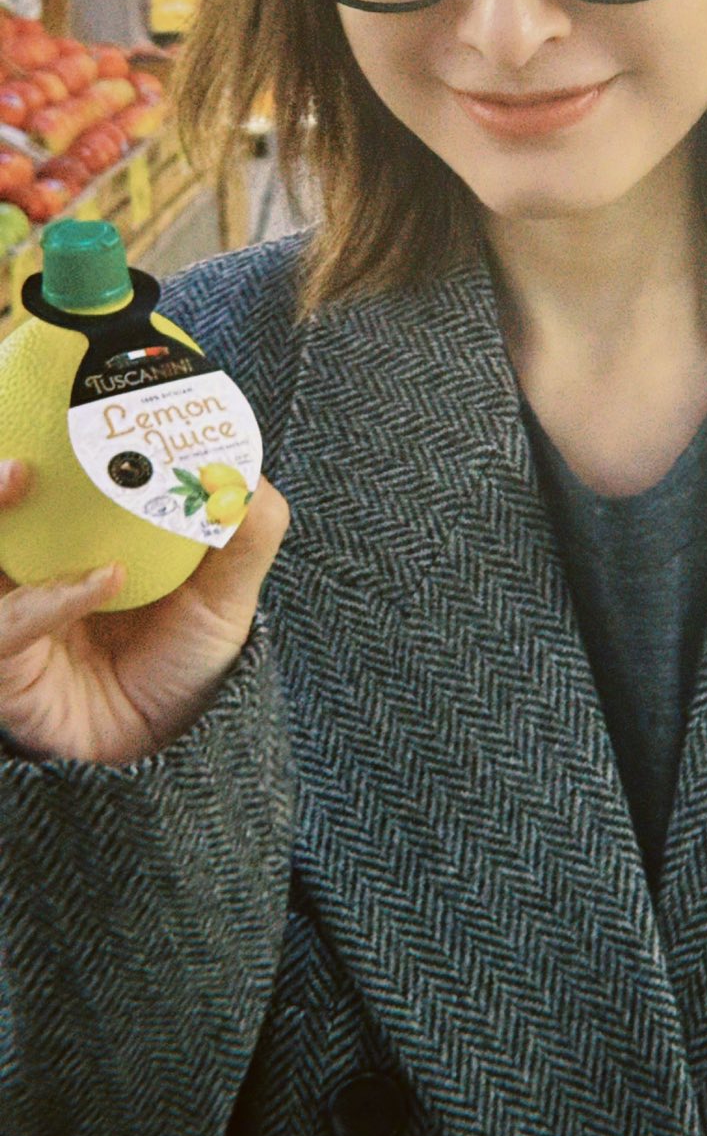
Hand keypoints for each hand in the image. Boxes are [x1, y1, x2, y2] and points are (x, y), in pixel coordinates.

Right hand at [0, 461, 289, 766]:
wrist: (170, 747)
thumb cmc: (182, 659)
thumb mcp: (223, 595)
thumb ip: (243, 533)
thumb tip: (253, 469)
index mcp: (65, 538)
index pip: (29, 480)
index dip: (29, 439)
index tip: (62, 389)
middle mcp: (23, 570)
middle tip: (15, 440)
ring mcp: (5, 616)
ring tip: (19, 476)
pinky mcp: (3, 668)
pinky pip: (7, 626)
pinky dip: (54, 597)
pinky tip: (107, 579)